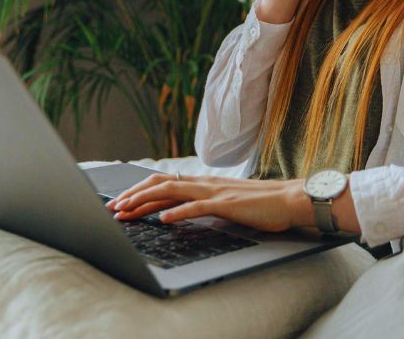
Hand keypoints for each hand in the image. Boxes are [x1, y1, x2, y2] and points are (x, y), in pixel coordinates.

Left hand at [105, 173, 311, 232]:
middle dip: (134, 195)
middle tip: (114, 208)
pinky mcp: (226, 203)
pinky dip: (177, 212)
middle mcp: (205, 183)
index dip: (140, 192)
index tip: (122, 204)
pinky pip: (197, 206)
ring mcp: (214, 191)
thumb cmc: (261, 204)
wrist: (289, 199)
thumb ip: (206, 203)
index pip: (164, 183)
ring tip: (127, 211)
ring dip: (146, 201)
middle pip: (160, 183)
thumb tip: (186, 211)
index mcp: (204, 183)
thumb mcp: (227, 202)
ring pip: (172, 191)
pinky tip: (163, 220)